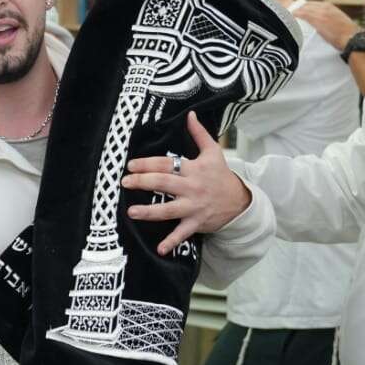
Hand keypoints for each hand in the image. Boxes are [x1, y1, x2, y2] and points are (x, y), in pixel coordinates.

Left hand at [121, 111, 250, 256]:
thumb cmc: (221, 176)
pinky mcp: (196, 223)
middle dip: (142, 182)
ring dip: (149, 212)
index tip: (130, 164)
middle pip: (163, 183)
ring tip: (131, 212)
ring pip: (168, 210)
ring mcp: (194, 206)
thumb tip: (190, 114)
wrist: (240, 201)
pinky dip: (172, 242)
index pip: (166, 163)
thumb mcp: (213, 152)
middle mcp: (192, 187)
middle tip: (125, 182)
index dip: (147, 163)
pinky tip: (159, 250)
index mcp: (193, 169)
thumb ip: (199, 133)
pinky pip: (182, 233)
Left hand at [292, 1, 359, 50]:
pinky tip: (290, 17)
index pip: (312, 4)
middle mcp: (325, 7)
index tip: (297, 13)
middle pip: (306, 5)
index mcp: (330, 7)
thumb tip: (322, 25)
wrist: (352, 39)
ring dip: (295, 12)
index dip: (303, 8)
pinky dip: (296, 14)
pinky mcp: (318, 20)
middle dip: (298, 9)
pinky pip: (303, 14)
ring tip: (287, 16)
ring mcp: (321, 12)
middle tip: (289, 15)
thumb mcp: (338, 22)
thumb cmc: (347, 35)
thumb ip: (329, 20)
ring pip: (303, 8)